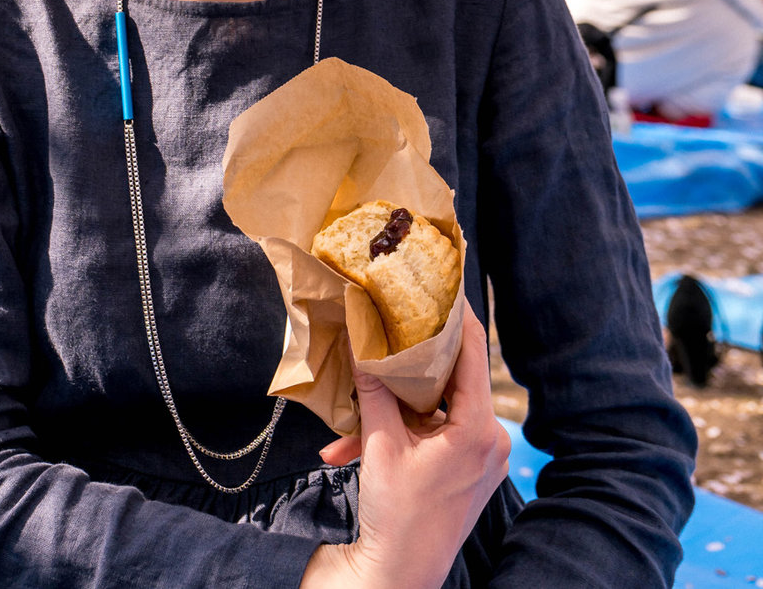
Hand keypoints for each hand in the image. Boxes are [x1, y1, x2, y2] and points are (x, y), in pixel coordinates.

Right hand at [302, 304, 509, 588]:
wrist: (398, 577)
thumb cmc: (398, 517)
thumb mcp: (382, 446)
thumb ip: (375, 390)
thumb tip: (364, 340)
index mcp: (479, 430)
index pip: (473, 353)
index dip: (456, 316)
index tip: (439, 284)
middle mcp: (490, 440)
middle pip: (453, 377)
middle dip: (413, 361)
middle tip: (392, 322)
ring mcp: (480, 457)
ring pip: (437, 408)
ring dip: (395, 407)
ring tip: (356, 405)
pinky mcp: (465, 469)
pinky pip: (434, 433)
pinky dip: (400, 432)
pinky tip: (352, 446)